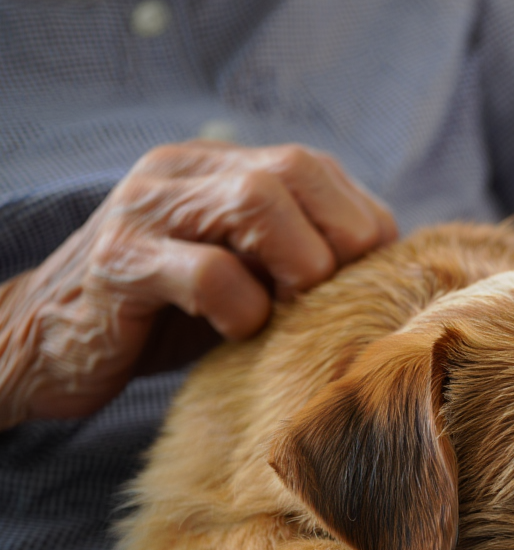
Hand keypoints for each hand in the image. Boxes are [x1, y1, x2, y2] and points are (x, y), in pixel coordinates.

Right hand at [0, 141, 396, 429]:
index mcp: (215, 169)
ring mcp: (146, 212)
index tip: (369, 276)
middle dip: (339, 237)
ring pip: (254, 202)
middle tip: (338, 294)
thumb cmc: (164, 316)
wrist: (51, 343)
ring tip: (295, 306)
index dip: (359, 220)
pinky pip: (207, 273)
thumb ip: (293, 255)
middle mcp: (180, 174)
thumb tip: (385, 270)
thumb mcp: (239, 274)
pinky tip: (239, 331)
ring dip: (299, 263)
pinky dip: (243, 307)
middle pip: (293, 170)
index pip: (314, 165)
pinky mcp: (119, 264)